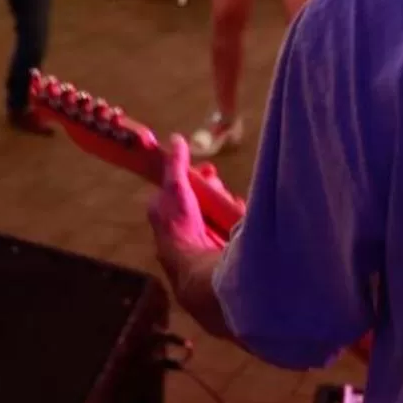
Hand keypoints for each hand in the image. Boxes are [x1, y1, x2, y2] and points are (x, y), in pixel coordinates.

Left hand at [148, 134, 227, 272]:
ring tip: (230, 202)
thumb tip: (176, 139)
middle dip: (214, 189)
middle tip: (219, 188)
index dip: (196, 176)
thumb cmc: (180, 226)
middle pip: (202, 195)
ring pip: (217, 207)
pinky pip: (228, 222)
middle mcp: (181, 221)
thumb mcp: (175, 188)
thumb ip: (176, 165)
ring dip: (225, 201)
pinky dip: (234, 215)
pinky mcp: (216, 243)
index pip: (181, 185)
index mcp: (165, 209)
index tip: (209, 170)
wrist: (197, 263)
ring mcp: (199, 233)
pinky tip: (237, 213)